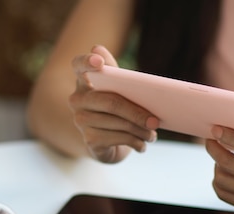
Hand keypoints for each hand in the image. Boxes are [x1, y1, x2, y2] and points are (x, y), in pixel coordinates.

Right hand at [69, 45, 158, 162]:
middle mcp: (78, 100)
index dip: (86, 61)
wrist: (108, 144)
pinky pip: (117, 138)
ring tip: (152, 134)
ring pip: (117, 122)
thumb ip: (117, 74)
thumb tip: (100, 50)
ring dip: (141, 130)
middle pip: (111, 102)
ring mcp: (81, 121)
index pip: (78, 65)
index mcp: (85, 81)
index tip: (99, 62)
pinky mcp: (89, 140)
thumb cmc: (117, 110)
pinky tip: (142, 144)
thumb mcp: (120, 89)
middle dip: (137, 112)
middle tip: (156, 121)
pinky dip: (135, 142)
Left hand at [205, 124, 233, 210]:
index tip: (216, 130)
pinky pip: (223, 193)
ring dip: (216, 164)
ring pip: (223, 180)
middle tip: (210, 141)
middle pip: (231, 164)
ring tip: (219, 155)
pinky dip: (218, 180)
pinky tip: (223, 170)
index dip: (230, 137)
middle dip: (215, 149)